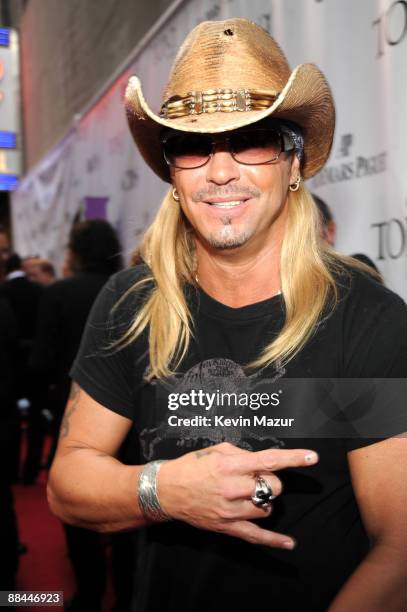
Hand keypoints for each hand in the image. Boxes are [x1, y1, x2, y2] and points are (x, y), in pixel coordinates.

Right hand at [157, 442, 318, 547]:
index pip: (269, 461)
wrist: (167, 491)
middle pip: (272, 486)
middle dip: (271, 480)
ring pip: (266, 507)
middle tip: (257, 478)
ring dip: (264, 499)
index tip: (312, 457)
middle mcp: (232, 488)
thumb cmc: (191, 467)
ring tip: (249, 495)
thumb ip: (242, 454)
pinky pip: (256, 536)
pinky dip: (274, 540)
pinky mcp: (227, 526)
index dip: (293, 458)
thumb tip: (262, 461)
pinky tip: (289, 543)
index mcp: (230, 465)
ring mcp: (230, 510)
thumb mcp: (215, 450)